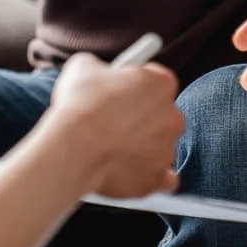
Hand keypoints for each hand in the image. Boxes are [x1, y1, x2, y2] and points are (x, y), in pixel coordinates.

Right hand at [42, 52, 182, 199]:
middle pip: (162, 114)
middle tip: (114, 120)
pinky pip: (164, 179)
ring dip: (141, 146)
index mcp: (160, 83)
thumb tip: (96, 73)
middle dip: (142, 117)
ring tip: (109, 147)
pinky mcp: (157, 179)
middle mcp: (172, 116)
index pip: (157, 80)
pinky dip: (150, 176)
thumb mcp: (83, 67)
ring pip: (159, 145)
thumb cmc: (80, 105)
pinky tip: (131, 171)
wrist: (74, 148)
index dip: (137, 85)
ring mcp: (167, 150)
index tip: (123, 90)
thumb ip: (100, 68)